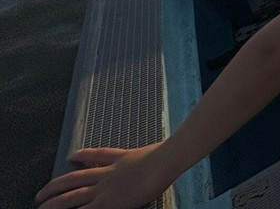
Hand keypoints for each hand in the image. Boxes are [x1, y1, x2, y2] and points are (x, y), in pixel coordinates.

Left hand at [35, 144, 169, 208]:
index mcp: (115, 161)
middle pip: (72, 180)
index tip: (70, 158)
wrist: (164, 160)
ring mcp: (104, 189)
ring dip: (53, 202)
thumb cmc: (160, 156)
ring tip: (40, 207)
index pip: (94, 157)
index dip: (80, 158)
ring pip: (70, 196)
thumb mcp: (140, 152)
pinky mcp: (108, 202)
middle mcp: (104, 175)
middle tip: (39, 195)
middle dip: (53, 188)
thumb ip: (124, 154)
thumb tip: (117, 152)